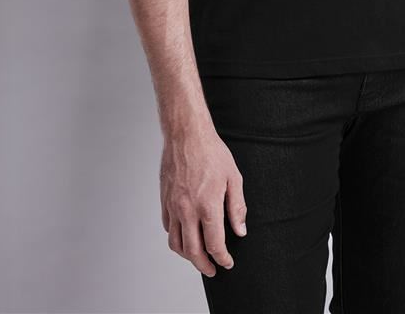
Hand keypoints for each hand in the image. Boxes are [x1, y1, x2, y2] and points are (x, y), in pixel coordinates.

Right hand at [160, 122, 247, 276]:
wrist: (186, 134)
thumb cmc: (212, 152)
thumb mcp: (233, 177)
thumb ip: (237, 207)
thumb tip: (240, 231)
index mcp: (207, 205)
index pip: (214, 244)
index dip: (222, 258)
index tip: (227, 263)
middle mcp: (187, 210)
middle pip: (193, 251)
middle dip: (204, 266)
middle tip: (212, 270)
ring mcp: (173, 206)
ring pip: (176, 243)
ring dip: (188, 256)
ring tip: (198, 257)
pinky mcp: (164, 200)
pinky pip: (168, 228)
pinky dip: (176, 238)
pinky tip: (185, 235)